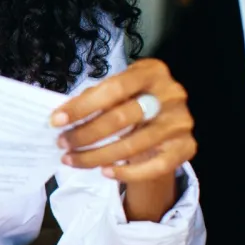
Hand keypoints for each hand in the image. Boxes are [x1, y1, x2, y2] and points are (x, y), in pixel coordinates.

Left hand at [51, 59, 195, 219]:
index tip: (57, 120)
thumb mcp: (117, 91)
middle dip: (85, 134)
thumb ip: (94, 98)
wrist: (166, 121)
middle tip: (62, 144)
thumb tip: (61, 117)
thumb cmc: (133, 101)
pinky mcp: (187, 147)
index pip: (114, 88)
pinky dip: (127, 173)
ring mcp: (181, 122)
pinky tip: (105, 172)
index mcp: (152, 71)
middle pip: (122, 118)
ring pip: (133, 145)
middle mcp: (172, 94)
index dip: (83, 106)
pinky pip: (154, 166)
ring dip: (96, 156)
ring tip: (72, 160)